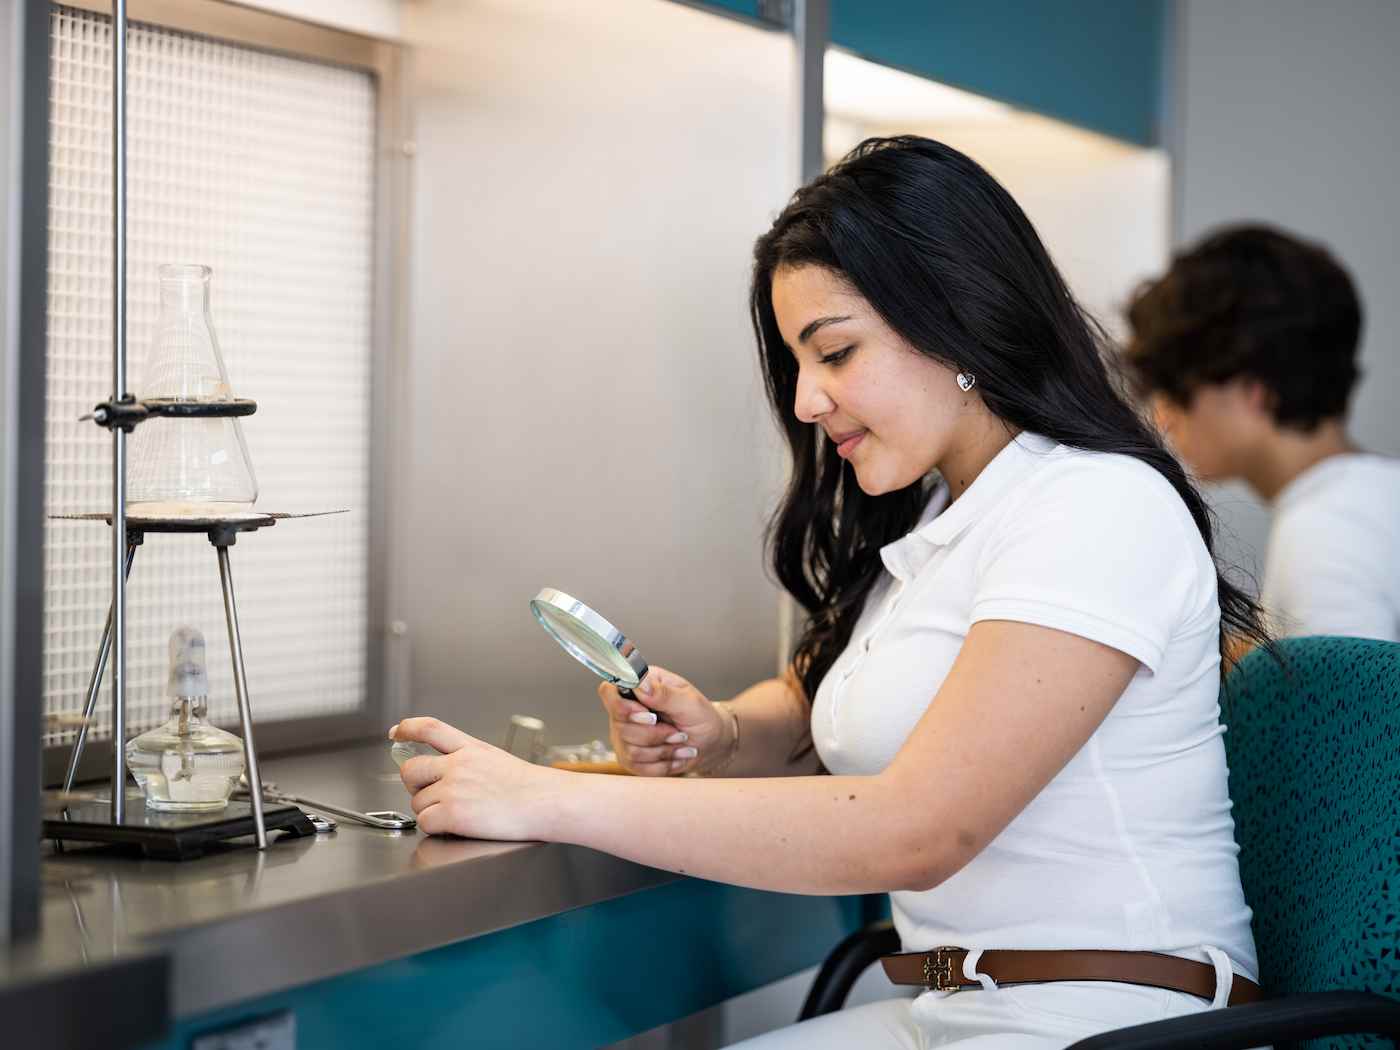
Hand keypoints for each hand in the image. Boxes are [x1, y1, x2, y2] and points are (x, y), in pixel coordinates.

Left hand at [391, 717, 561, 839]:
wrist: (545, 802)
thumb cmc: (528, 787)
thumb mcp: (495, 759)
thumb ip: (468, 760)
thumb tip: (445, 768)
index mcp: (470, 749)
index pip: (429, 728)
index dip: (407, 728)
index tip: (396, 732)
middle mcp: (457, 765)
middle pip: (411, 770)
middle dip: (413, 784)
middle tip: (428, 793)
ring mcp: (453, 788)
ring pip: (417, 801)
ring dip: (430, 810)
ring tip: (456, 813)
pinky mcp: (452, 813)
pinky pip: (425, 822)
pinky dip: (435, 827)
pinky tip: (455, 826)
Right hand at [598, 665, 735, 776]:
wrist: (709, 743)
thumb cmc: (701, 717)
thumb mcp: (690, 702)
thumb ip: (664, 693)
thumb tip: (639, 683)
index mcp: (639, 686)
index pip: (609, 692)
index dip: (624, 708)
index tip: (650, 716)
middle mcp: (626, 709)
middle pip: (620, 726)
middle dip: (655, 734)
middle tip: (678, 731)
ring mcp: (624, 734)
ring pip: (630, 749)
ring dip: (662, 750)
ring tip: (680, 742)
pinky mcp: (629, 757)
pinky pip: (637, 767)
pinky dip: (662, 764)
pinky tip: (675, 755)